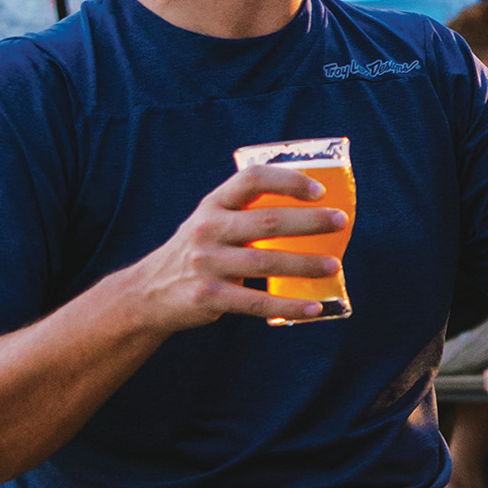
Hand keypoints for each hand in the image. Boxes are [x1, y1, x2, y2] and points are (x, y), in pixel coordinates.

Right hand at [121, 165, 347, 331]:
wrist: (147, 293)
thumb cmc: (198, 252)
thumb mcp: (212, 223)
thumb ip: (247, 215)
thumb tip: (314, 216)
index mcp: (213, 205)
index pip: (251, 180)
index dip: (287, 180)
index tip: (319, 190)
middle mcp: (207, 230)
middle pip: (268, 222)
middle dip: (310, 221)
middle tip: (341, 222)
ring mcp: (206, 264)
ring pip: (267, 263)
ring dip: (306, 265)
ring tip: (334, 266)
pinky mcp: (208, 296)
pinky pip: (258, 302)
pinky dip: (289, 306)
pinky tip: (314, 307)